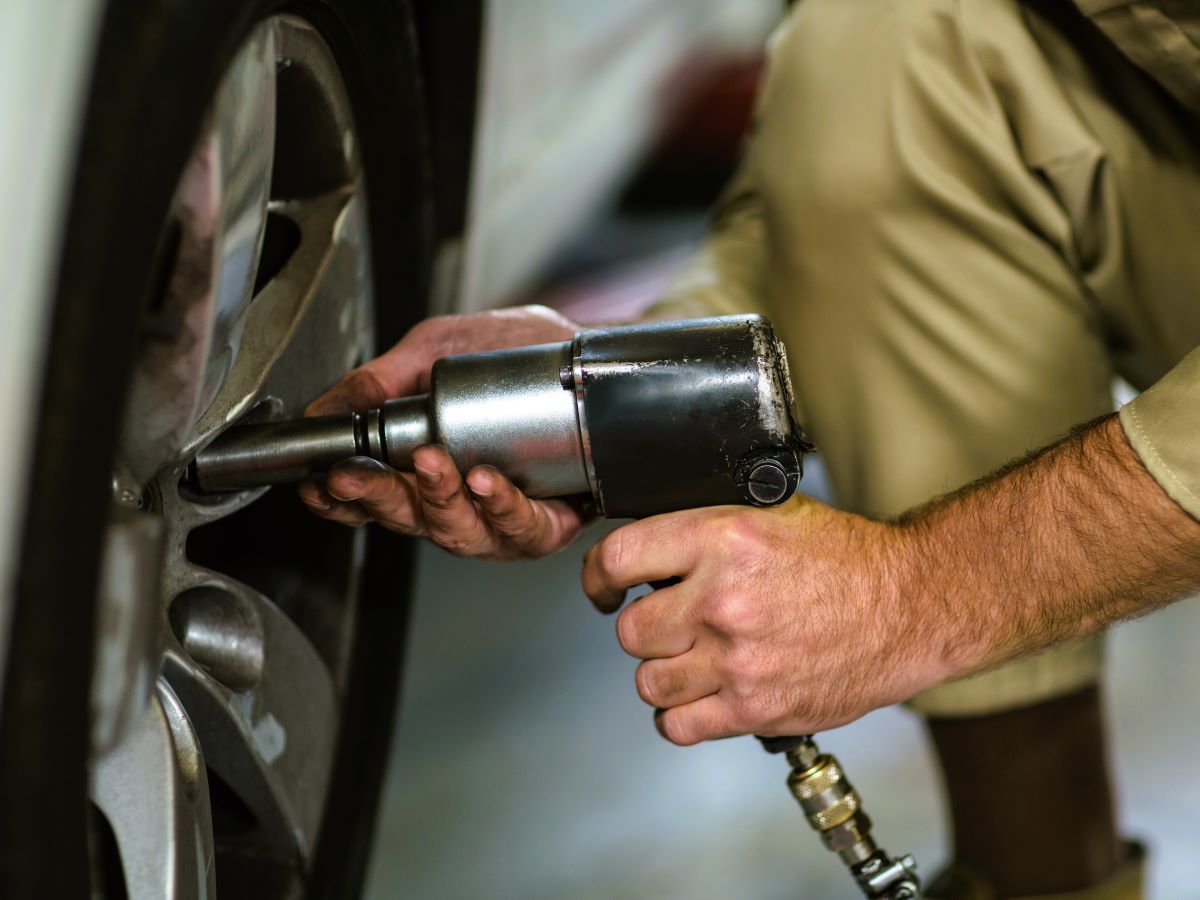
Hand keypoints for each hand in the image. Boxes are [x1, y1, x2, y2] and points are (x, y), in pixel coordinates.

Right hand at [298, 305, 590, 559]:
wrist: (592, 354)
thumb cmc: (521, 354)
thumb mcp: (439, 349)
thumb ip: (381, 379)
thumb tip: (323, 409)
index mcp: (425, 467)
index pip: (372, 497)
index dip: (342, 497)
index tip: (322, 483)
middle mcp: (460, 502)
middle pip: (407, 518)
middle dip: (377, 496)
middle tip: (356, 473)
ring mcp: (501, 519)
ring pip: (458, 531)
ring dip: (438, 498)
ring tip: (431, 463)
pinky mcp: (547, 525)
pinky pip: (520, 530)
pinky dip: (500, 506)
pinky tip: (485, 479)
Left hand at [580, 496, 947, 744]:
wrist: (908, 606)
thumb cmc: (846, 560)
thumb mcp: (769, 514)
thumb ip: (704, 529)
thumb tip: (646, 551)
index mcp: (722, 540)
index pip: (618, 559)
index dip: (599, 577)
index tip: (602, 588)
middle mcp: (723, 600)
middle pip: (629, 631)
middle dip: (645, 627)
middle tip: (671, 622)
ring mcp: (737, 660)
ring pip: (648, 682)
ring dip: (664, 671)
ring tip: (692, 658)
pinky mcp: (755, 708)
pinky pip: (679, 726)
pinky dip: (682, 715)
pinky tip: (702, 696)